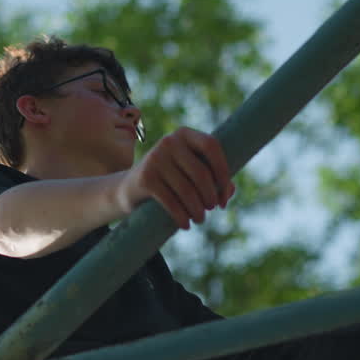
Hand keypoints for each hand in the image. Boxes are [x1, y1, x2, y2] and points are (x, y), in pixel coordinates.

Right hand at [119, 127, 235, 228]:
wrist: (128, 188)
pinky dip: (181, 216)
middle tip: (211, 209)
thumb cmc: (168, 180)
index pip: (212, 146)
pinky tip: (185, 225)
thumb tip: (230, 190)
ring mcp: (155, 158)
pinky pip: (171, 201)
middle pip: (201, 172)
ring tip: (200, 219)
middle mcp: (169, 142)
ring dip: (198, 210)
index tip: (225, 196)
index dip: (223, 172)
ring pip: (187, 190)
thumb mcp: (189, 173)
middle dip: (210, 196)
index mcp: (184, 134)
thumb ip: (212, 178)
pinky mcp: (145, 178)